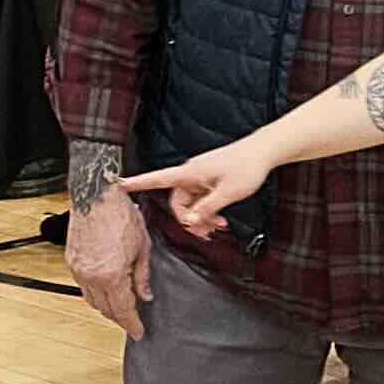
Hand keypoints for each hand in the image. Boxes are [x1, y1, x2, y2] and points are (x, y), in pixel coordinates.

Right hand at [62, 183, 152, 335]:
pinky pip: (83, 286)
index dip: (132, 324)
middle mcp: (92, 276)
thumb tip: (146, 295)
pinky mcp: (72, 261)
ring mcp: (79, 270)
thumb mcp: (142, 246)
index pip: (123, 310)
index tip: (138, 332)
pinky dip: (95, 293)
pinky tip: (106, 289)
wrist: (96, 196)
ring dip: (106, 307)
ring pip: (92, 300)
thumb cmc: (121, 215)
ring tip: (120, 306)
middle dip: (119, 318)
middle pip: (105, 309)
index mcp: (112, 275)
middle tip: (132, 321)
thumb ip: (142, 275)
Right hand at [135, 128, 286, 234]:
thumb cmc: (246, 166)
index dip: (137, 183)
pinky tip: (221, 220)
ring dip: (202, 218)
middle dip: (190, 219)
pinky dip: (209, 211)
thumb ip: (207, 209)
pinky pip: (202, 200)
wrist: (264, 151)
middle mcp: (191, 174)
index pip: (157, 179)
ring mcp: (201, 178)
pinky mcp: (210, 181)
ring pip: (191, 204)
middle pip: (178, 203)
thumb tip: (190, 222)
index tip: (119, 184)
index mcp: (190, 173)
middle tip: (208, 232)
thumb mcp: (227, 193)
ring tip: (219, 227)